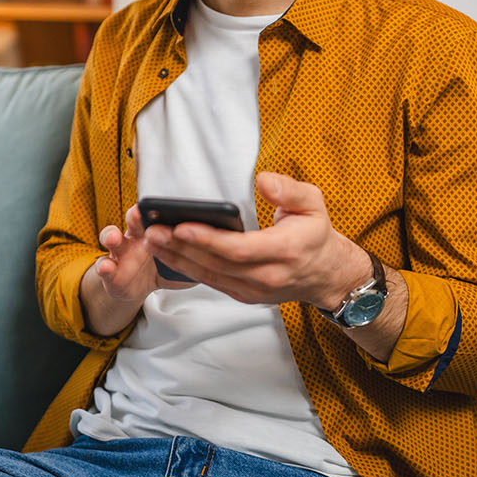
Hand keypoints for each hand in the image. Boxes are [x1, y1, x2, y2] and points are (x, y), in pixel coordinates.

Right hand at [94, 204, 197, 302]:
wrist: (138, 286)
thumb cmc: (164, 268)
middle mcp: (135, 236)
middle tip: (138, 213)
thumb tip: (224, 250)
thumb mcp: (186, 263)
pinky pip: (103, 267)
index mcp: (156, 230)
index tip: (164, 206)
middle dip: (136, 215)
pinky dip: (103, 267)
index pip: (158, 214)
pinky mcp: (110, 272)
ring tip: (114, 238)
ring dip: (111, 235)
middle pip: (134, 220)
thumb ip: (198, 255)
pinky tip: (106, 267)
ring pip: (112, 238)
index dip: (161, 210)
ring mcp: (120, 252)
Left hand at [144, 172, 369, 308]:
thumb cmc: (315, 233)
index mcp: (284, 251)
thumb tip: (262, 180)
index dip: (208, 239)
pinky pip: (211, 282)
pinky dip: (186, 268)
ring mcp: (254, 290)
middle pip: (216, 264)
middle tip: (152, 230)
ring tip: (151, 239)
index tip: (181, 225)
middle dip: (181, 247)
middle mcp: (267, 276)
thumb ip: (289, 190)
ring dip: (177, 259)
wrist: (326, 274)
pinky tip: (166, 253)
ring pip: (209, 276)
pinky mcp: (244, 295)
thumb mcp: (313, 203)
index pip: (239, 249)